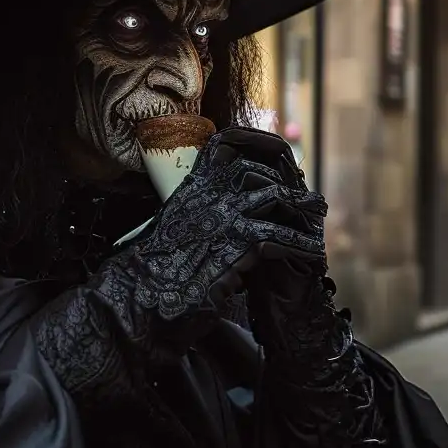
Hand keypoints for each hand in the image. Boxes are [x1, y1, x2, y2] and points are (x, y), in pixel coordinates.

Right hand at [31, 132, 322, 402]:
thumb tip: (231, 220)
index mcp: (190, 189)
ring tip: (317, 231)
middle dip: (292, 185)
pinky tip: (311, 258)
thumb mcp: (173, 233)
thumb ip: (202, 218)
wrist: (129, 304)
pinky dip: (299, 247)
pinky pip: (278, 237)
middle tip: (312, 205)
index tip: (283, 155)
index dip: (259, 143)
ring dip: (302, 215)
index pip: (227, 146)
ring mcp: (220, 218)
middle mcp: (206, 197)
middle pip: (262, 169)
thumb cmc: (147, 278)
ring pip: (276, 198)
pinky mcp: (232, 247)